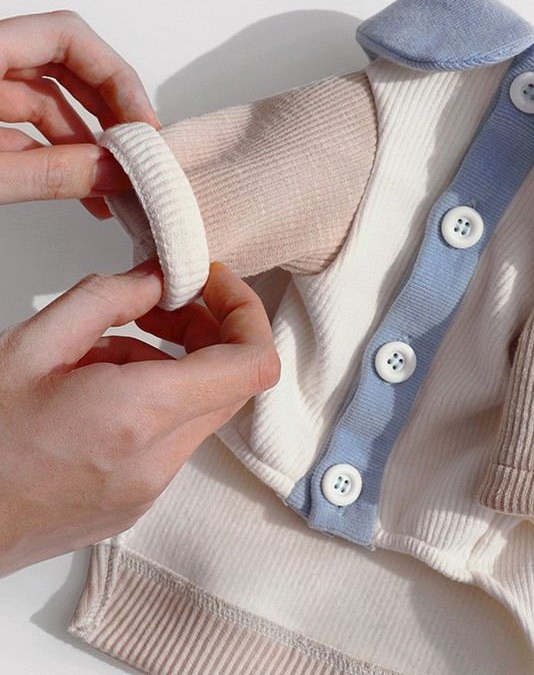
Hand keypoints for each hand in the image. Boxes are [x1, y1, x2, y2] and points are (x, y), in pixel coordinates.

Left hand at [0, 10, 158, 215]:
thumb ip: (48, 173)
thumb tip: (114, 173)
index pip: (66, 36)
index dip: (115, 75)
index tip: (142, 123)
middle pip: (65, 66)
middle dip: (110, 110)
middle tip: (140, 149)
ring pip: (47, 103)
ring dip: (88, 143)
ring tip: (116, 182)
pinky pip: (25, 132)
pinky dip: (58, 159)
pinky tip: (85, 191)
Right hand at [0, 260, 278, 575]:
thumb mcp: (31, 346)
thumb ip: (106, 299)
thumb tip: (158, 280)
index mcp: (140, 415)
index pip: (252, 363)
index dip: (246, 313)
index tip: (214, 284)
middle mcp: (158, 460)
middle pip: (232, 382)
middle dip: (208, 331)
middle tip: (160, 306)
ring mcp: (151, 488)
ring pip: (201, 408)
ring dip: (175, 366)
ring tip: (106, 351)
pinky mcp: (138, 502)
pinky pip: (175, 437)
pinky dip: (157, 402)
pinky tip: (100, 390)